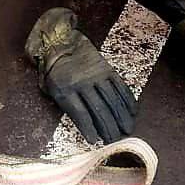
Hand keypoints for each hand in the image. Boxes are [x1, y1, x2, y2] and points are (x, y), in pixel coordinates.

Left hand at [26, 8, 137, 143]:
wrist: (60, 42)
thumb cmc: (54, 71)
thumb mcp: (51, 89)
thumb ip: (66, 106)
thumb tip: (85, 127)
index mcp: (65, 90)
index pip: (80, 113)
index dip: (88, 128)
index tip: (95, 141)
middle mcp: (82, 83)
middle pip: (98, 109)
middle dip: (108, 127)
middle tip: (115, 140)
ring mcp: (96, 75)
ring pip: (112, 99)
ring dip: (121, 117)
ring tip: (127, 130)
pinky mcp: (107, 68)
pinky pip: (120, 86)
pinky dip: (128, 100)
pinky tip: (132, 112)